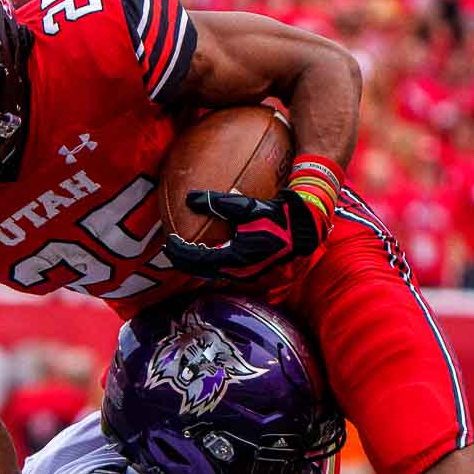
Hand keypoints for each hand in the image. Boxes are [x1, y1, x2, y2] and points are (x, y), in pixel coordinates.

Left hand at [162, 188, 325, 284]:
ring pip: (212, 273)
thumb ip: (216, 203)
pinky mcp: (252, 272)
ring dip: (196, 264)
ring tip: (185, 251)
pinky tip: (207, 252)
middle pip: (201, 271)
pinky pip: (224, 270)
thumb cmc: (277, 215)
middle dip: (183, 260)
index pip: (197, 259)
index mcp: (234, 257)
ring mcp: (245, 275)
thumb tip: (190, 198)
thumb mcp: (245, 206)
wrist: (304, 227)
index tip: (169, 242)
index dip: (180, 252)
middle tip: (170, 248)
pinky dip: (211, 263)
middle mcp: (238, 271)